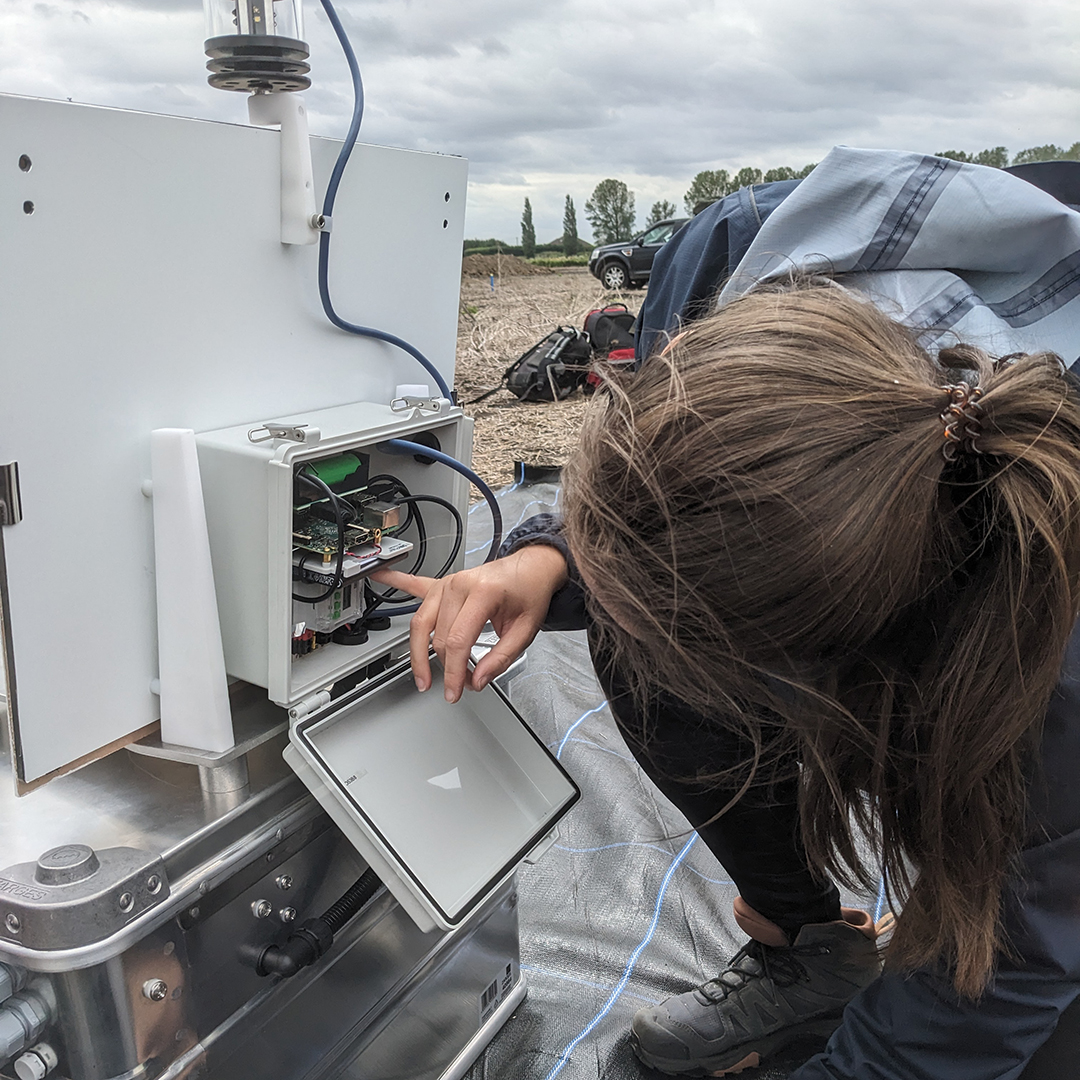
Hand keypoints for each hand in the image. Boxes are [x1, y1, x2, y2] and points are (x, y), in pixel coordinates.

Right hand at [371, 545, 568, 702]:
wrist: (532, 567)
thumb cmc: (529, 593)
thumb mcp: (526, 631)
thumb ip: (501, 658)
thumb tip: (478, 680)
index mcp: (483, 593)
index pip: (458, 641)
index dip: (453, 672)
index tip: (454, 691)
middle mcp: (459, 586)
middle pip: (439, 637)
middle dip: (445, 667)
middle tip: (457, 686)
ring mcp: (448, 583)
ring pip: (421, 623)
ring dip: (418, 652)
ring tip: (421, 675)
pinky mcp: (443, 584)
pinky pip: (415, 585)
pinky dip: (396, 581)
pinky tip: (379, 576)